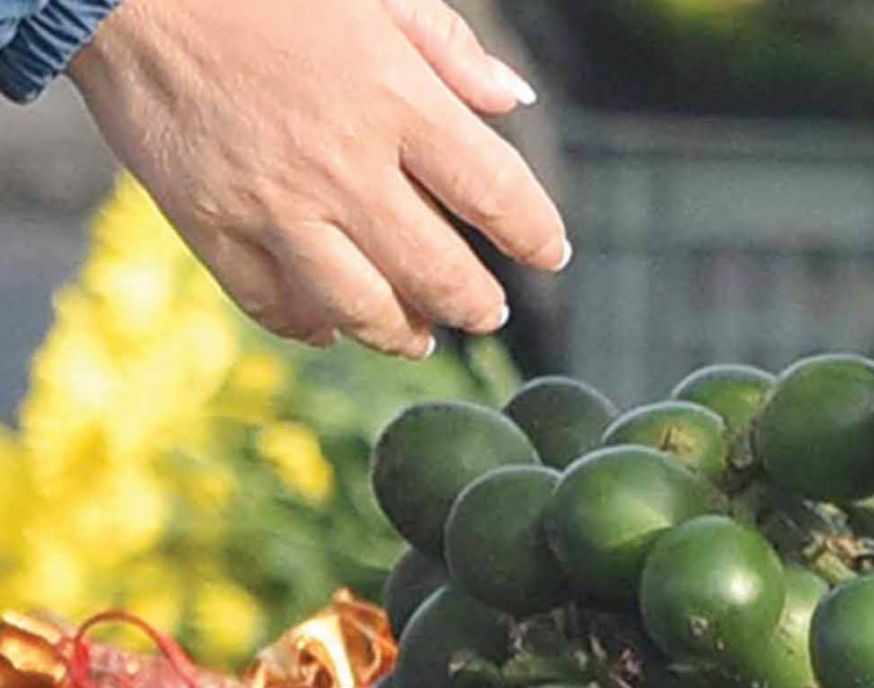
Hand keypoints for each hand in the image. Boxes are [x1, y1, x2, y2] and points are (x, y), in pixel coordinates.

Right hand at [69, 0, 568, 356]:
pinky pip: (272, 305)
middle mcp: (343, 166)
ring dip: (403, 334)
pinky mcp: (210, 227)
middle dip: (476, 303)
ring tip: (422, 337)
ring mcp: (274, 206)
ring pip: (362, 308)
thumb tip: (515, 103)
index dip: (535, 234)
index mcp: (395, 100)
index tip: (551, 253)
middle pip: (437, 272)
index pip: (496, 193)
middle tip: (490, 312)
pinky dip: (308, 326)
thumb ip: (450, 50)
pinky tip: (330, 328)